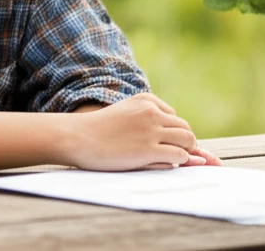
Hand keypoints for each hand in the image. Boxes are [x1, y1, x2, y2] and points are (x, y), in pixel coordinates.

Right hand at [64, 93, 221, 170]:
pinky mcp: (149, 149)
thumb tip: (173, 132)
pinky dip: (178, 162)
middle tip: (168, 154)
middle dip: (183, 142)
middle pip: (184, 128)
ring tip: (167, 160)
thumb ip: (148, 121)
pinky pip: (179, 156)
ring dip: (184, 152)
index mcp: (146, 100)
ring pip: (187, 141)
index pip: (173, 117)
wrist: (77, 137)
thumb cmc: (97, 130)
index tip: (159, 143)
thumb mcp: (125, 115)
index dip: (170, 133)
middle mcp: (152, 112)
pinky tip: (163, 164)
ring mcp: (152, 130)